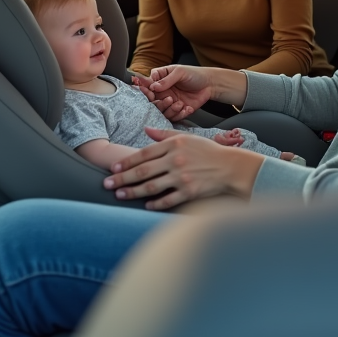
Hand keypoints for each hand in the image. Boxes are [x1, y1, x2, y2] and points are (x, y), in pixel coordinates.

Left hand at [103, 127, 263, 210]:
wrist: (230, 167)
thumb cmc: (208, 151)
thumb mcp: (187, 137)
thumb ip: (164, 136)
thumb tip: (146, 131)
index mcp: (173, 145)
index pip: (144, 153)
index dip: (127, 162)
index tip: (114, 168)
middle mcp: (176, 160)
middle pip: (143, 171)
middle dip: (122, 178)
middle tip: (107, 184)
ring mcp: (182, 177)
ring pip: (151, 187)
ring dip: (133, 192)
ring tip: (120, 195)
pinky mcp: (189, 192)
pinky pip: (167, 200)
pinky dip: (155, 203)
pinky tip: (145, 205)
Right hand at [132, 66, 212, 121]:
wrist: (209, 83)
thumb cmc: (194, 74)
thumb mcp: (180, 72)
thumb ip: (167, 80)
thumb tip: (153, 86)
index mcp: (160, 80)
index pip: (147, 86)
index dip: (146, 90)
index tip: (151, 92)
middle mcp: (163, 92)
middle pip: (153, 102)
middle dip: (159, 103)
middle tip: (169, 99)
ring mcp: (170, 102)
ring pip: (163, 111)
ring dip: (170, 109)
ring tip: (180, 103)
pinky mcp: (178, 110)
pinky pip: (174, 117)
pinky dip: (180, 114)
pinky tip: (187, 108)